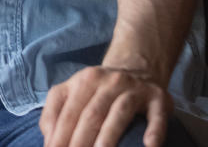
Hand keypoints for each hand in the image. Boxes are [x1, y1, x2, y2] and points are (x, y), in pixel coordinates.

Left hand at [40, 65, 172, 146]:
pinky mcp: (158, 98)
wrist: (139, 68)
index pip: (68, 113)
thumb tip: (49, 140)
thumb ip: (55, 112)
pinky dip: (154, 130)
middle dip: (80, 141)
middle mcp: (108, 82)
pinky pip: (156, 115)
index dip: (60, 136)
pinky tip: (149, 145)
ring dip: (108, 137)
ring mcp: (134, 89)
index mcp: (84, 81)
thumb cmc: (99, 90)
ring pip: (119, 113)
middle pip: (91, 115)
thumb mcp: (73, 92)